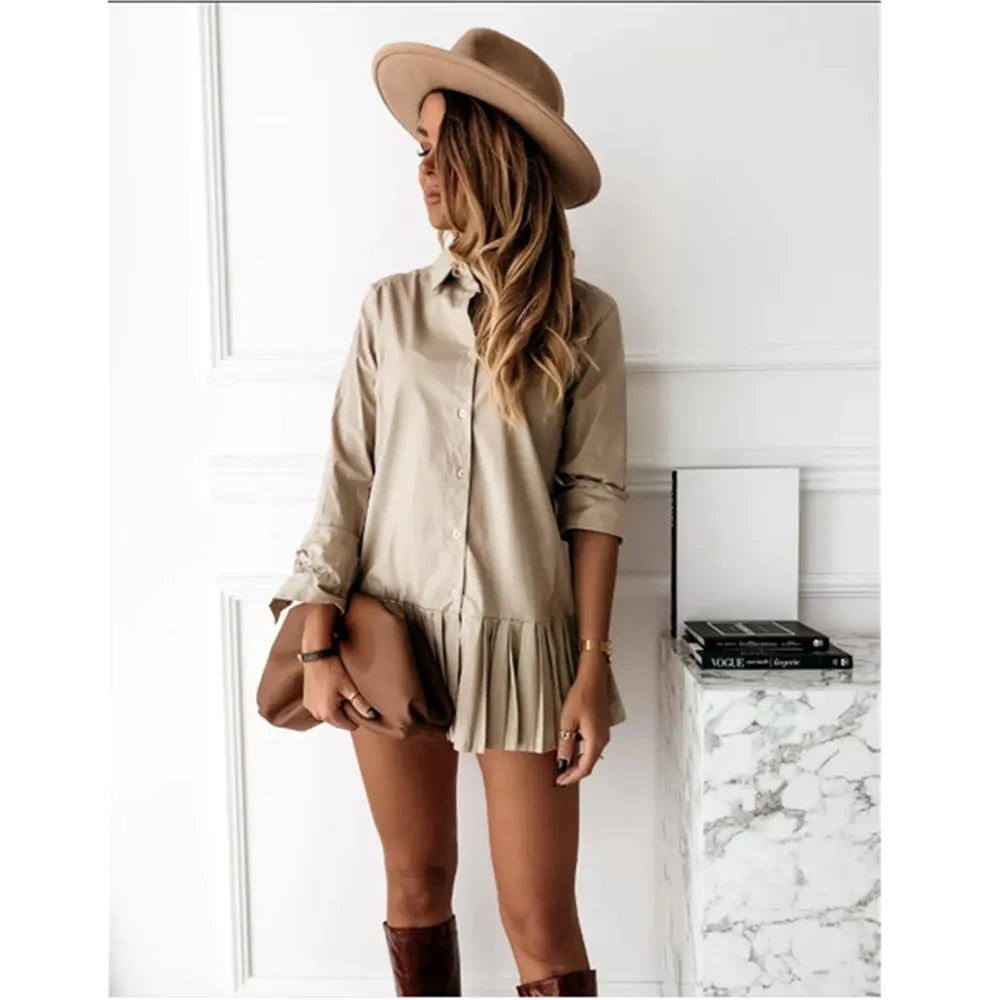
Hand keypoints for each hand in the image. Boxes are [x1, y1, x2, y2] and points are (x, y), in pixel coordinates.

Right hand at [302, 653, 378, 729]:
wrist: (316, 656)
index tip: (360, 707)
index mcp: (328, 713)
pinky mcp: (307, 701)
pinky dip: (327, 703)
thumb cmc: (331, 669)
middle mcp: (317, 714)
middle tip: (351, 697)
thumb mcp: (349, 686)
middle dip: (346, 713)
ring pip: (329, 715)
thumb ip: (359, 703)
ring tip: (341, 692)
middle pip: (338, 722)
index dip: (357, 718)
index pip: (348, 726)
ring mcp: (310, 708)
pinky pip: (320, 708)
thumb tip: (370, 715)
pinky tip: (331, 690)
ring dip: (336, 708)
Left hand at [554, 653, 611, 785]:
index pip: (584, 768)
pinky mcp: (601, 728)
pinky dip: (582, 753)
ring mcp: (603, 734)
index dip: (571, 777)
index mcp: (595, 741)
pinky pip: (592, 747)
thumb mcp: (567, 722)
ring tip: (563, 765)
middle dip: (574, 772)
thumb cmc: (581, 697)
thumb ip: (565, 745)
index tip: (560, 781)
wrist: (592, 680)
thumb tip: (562, 763)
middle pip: (589, 764)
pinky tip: (572, 750)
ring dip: (578, 763)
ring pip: (591, 756)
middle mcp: (602, 740)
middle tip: (559, 776)